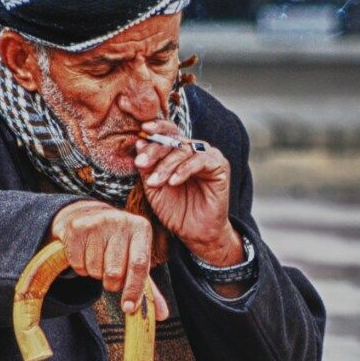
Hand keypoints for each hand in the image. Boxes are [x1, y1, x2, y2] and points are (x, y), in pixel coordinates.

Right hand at [48, 200, 168, 317]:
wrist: (90, 216)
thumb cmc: (119, 244)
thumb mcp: (136, 258)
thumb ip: (148, 287)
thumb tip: (162, 315)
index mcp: (141, 228)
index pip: (139, 265)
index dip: (134, 289)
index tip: (128, 308)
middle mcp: (121, 221)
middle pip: (115, 272)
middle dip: (112, 283)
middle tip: (112, 275)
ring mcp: (98, 223)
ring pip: (95, 269)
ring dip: (96, 273)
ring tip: (99, 259)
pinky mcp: (77, 228)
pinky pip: (78, 264)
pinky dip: (81, 268)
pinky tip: (86, 254)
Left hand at [133, 120, 242, 266]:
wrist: (194, 232)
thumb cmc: (175, 209)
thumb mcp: (154, 187)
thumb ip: (147, 166)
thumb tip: (139, 142)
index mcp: (178, 151)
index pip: (168, 132)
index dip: (156, 128)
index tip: (142, 130)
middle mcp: (194, 150)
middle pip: (173, 140)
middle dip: (154, 151)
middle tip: (140, 163)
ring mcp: (208, 156)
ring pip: (184, 150)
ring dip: (166, 165)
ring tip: (154, 182)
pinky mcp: (220, 166)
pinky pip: (200, 160)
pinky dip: (184, 170)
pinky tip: (173, 182)